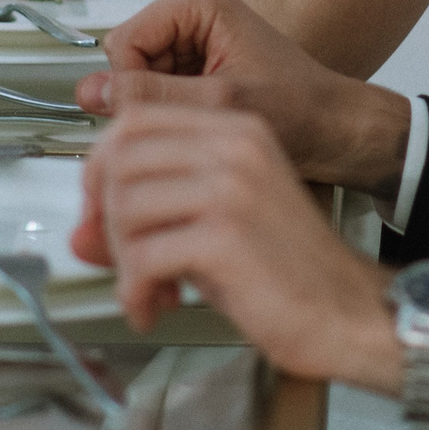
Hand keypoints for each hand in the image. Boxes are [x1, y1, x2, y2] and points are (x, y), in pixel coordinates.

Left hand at [72, 101, 403, 393]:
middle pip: (120, 157)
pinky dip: (134, 291)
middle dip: (103, 216)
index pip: (135, 119)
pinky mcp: (226, 237)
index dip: (101, 166)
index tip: (101, 209)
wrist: (348, 310)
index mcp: (236, 131)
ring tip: (145, 287)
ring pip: (125, 206)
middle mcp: (235, 148)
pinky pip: (143, 257)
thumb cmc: (289, 269)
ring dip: (121, 259)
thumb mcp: (214, 225)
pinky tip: (154, 307)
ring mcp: (232, 188)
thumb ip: (150, 219)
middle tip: (120, 255)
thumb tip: (79, 235)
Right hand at [79, 0, 412, 197]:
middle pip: (127, 62)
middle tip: (195, 124)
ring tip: (206, 125)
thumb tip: (88, 91)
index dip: (134, 88)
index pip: (122, 44)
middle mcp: (190, 9)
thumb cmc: (300, 109)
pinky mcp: (195, 64)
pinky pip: (156, 92)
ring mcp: (191, 37)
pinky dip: (174, 116)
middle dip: (150, 100)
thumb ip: (151, 96)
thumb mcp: (220, 105)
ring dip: (164, 111)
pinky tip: (206, 126)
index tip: (171, 117)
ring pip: (137, 82)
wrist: (337, 130)